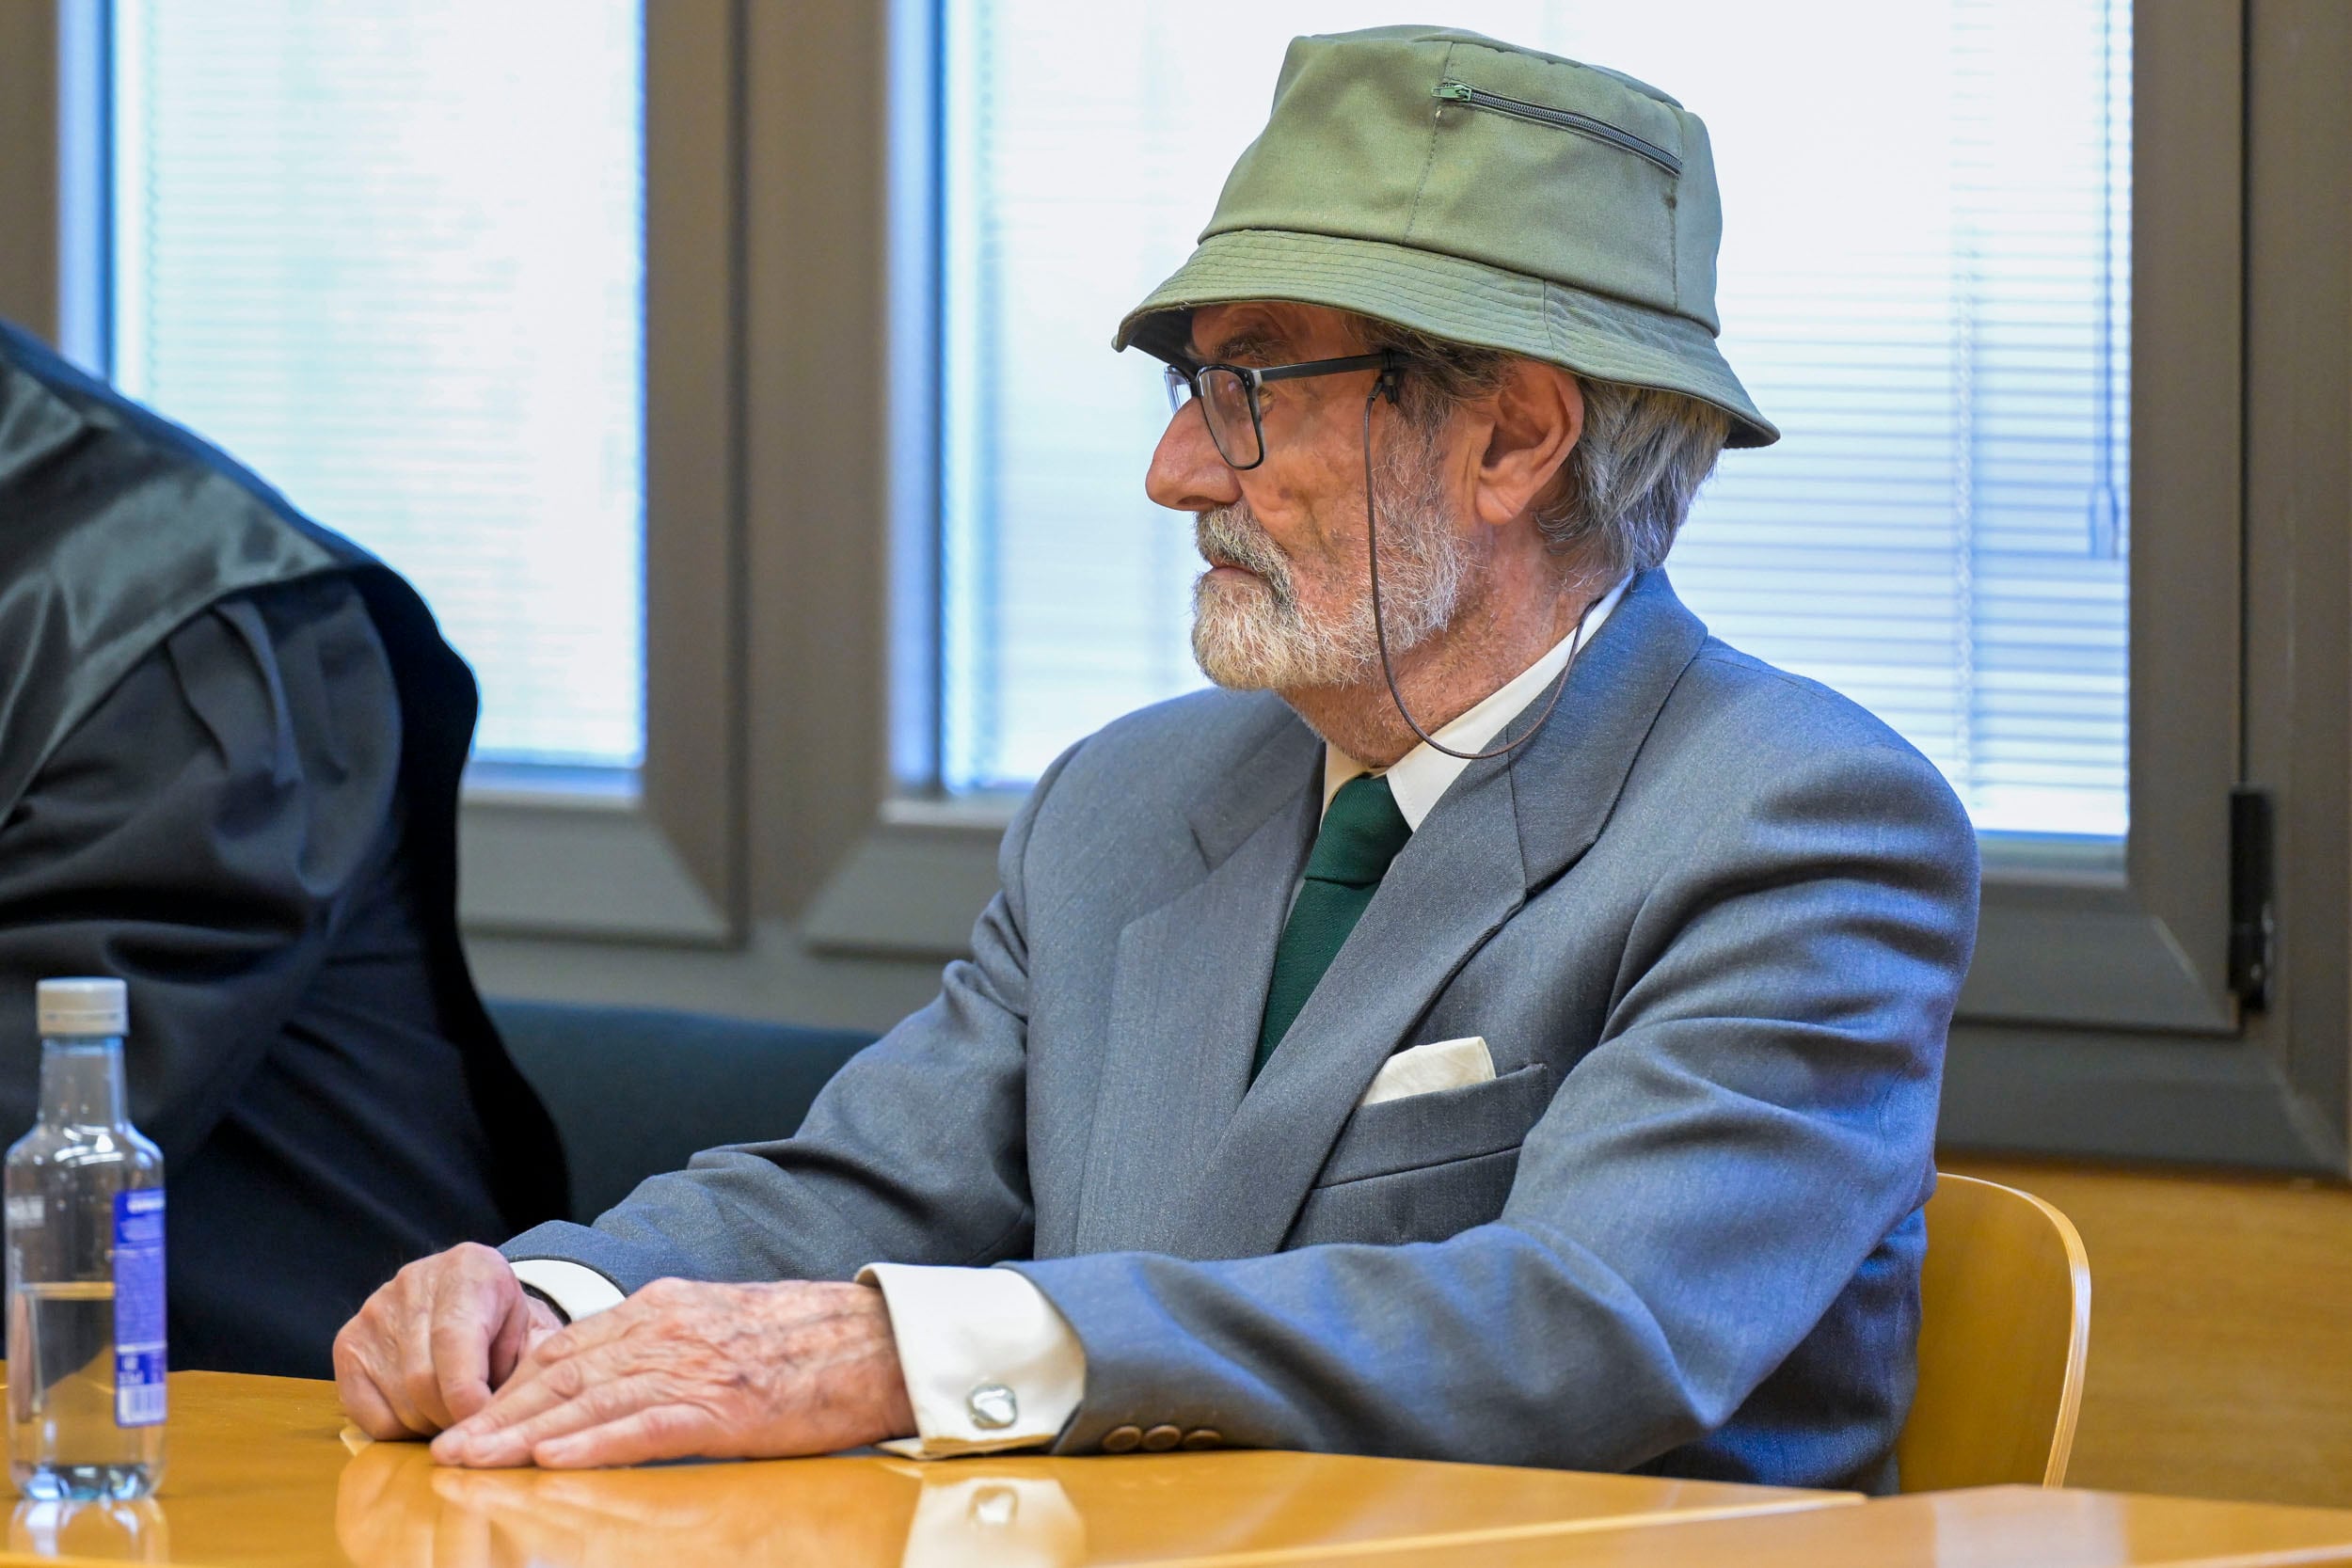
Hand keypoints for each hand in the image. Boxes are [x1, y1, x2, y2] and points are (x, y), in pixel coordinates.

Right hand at [335, 1242, 563, 1438]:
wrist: (468, 1294)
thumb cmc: (504, 1321)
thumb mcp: (531, 1332)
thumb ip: (527, 1368)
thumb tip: (506, 1417)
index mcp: (469, 1269)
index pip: (455, 1340)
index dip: (468, 1394)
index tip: (483, 1422)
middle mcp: (414, 1283)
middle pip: (423, 1380)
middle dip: (453, 1419)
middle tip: (474, 1427)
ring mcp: (374, 1312)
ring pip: (398, 1401)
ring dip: (430, 1426)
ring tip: (454, 1413)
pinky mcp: (347, 1343)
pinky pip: (367, 1414)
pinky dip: (399, 1429)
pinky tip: (423, 1413)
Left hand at [429, 1279, 917, 1468]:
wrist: (881, 1339)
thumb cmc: (810, 1343)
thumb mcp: (724, 1325)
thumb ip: (669, 1344)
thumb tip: (618, 1382)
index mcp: (667, 1307)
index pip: (570, 1345)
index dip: (514, 1385)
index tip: (474, 1416)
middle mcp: (669, 1328)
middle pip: (564, 1373)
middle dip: (499, 1414)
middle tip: (446, 1449)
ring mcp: (695, 1365)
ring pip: (589, 1399)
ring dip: (522, 1435)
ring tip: (473, 1462)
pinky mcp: (724, 1406)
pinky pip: (644, 1425)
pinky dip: (593, 1443)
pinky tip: (552, 1459)